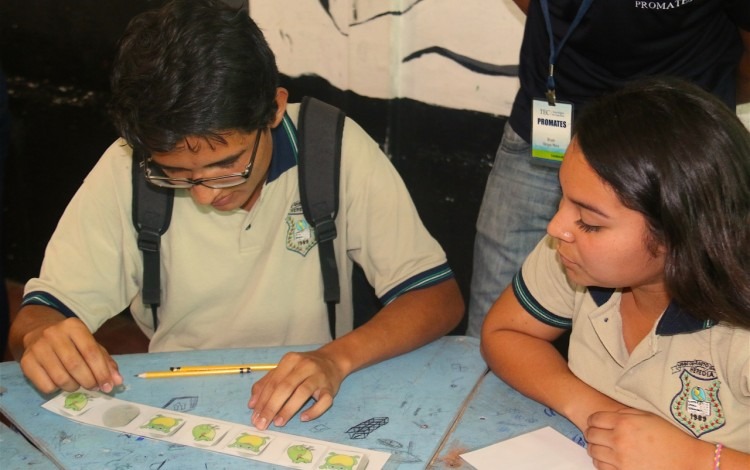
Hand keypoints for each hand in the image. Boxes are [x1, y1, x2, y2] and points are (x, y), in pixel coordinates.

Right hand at [19, 317, 121, 393]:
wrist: (38, 332)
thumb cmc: (71, 342)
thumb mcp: (90, 345)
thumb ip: (105, 362)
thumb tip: (117, 381)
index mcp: (74, 326)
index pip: (91, 352)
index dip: (102, 372)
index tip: (108, 386)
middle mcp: (53, 334)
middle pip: (75, 366)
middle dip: (89, 381)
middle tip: (94, 387)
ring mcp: (37, 347)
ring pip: (61, 378)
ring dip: (74, 386)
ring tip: (78, 384)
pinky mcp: (26, 362)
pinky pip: (46, 385)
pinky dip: (57, 389)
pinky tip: (60, 382)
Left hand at [247, 349, 344, 429]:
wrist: (332, 361)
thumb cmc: (303, 368)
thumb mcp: (284, 370)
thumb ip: (266, 384)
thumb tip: (252, 404)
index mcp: (290, 360)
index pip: (273, 381)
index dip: (262, 400)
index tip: (254, 417)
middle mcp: (305, 366)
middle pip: (285, 387)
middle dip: (271, 407)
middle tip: (262, 423)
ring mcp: (319, 376)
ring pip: (303, 392)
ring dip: (288, 409)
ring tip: (278, 422)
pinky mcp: (331, 388)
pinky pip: (324, 401)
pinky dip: (314, 411)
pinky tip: (303, 418)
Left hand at [585, 408, 709, 469]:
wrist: (689, 461)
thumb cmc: (671, 437)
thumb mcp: (648, 416)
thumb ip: (625, 413)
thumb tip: (607, 415)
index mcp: (624, 422)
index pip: (594, 419)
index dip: (595, 420)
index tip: (598, 423)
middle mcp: (619, 440)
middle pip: (590, 435)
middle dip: (594, 434)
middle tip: (601, 435)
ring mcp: (620, 459)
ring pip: (593, 452)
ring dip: (597, 448)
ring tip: (606, 447)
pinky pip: (601, 467)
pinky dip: (602, 462)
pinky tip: (611, 459)